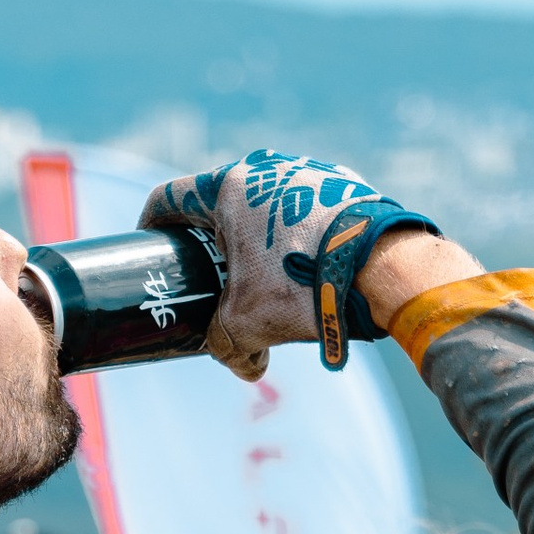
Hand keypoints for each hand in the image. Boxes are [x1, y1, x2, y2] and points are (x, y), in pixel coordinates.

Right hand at [142, 150, 434, 378]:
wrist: (384, 269)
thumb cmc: (304, 286)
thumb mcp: (248, 323)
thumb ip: (226, 345)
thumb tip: (243, 365)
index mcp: (229, 188)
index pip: (170, 198)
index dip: (151, 224)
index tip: (149, 245)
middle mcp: (266, 168)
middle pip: (221, 203)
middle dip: (211, 239)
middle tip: (209, 274)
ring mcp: (307, 172)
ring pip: (266, 206)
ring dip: (257, 239)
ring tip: (264, 278)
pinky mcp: (343, 185)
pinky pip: (304, 210)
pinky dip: (295, 237)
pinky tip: (305, 269)